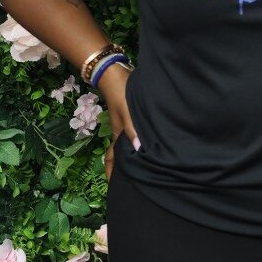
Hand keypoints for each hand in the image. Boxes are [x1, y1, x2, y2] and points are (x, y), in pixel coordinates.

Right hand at [97, 63, 139, 182]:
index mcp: (118, 135)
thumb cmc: (121, 93)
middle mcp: (121, 133)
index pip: (112, 160)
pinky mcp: (131, 116)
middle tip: (134, 181)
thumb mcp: (128, 111)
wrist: (115, 72)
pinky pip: (134, 135)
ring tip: (143, 167)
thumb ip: (133, 130)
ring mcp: (125, 124)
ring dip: (132, 156)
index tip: (116, 188)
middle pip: (119, 156)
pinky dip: (138, 142)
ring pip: (127, 146)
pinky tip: (149, 144)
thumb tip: (139, 151)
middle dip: (123, 169)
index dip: (111, 174)